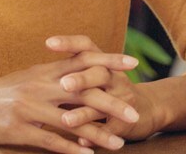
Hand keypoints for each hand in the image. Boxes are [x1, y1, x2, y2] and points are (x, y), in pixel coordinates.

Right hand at [0, 36, 139, 153]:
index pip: (82, 60)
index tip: (133, 64)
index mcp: (43, 71)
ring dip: (98, 134)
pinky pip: (51, 141)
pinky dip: (71, 149)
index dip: (108, 60)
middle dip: (112, 103)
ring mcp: (29, 108)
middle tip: (134, 113)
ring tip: (118, 144)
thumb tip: (81, 69)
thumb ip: (53, 74)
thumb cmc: (0, 94)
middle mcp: (39, 86)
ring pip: (72, 121)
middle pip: (84, 93)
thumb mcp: (27, 77)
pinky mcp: (19, 129)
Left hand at [46, 36, 162, 141]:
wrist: (148, 109)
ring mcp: (123, 99)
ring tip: (66, 121)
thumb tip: (37, 70)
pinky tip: (82, 142)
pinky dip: (97, 136)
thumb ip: (72, 71)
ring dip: (84, 113)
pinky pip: (111, 128)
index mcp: (102, 64)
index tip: (48, 43)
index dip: (69, 44)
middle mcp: (115, 77)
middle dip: (82, 79)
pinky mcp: (127, 121)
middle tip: (63, 84)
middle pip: (99, 73)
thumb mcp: (96, 76)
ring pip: (104, 103)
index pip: (86, 47)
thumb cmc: (110, 91)